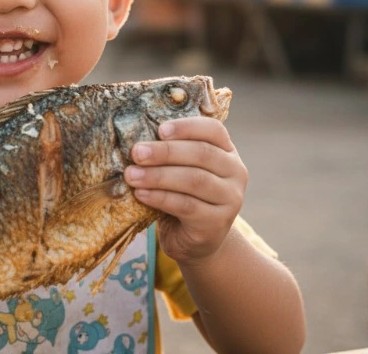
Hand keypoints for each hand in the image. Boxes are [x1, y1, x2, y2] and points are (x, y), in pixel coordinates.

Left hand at [124, 117, 246, 264]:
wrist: (196, 240)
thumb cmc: (183, 195)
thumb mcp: (180, 169)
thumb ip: (170, 154)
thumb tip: (138, 141)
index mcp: (227, 151)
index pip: (213, 130)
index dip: (187, 127)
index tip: (160, 129)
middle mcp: (235, 172)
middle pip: (201, 154)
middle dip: (165, 152)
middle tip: (136, 153)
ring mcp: (230, 199)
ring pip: (194, 180)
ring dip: (158, 176)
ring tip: (132, 175)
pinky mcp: (217, 223)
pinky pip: (186, 206)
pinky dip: (160, 198)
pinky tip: (141, 194)